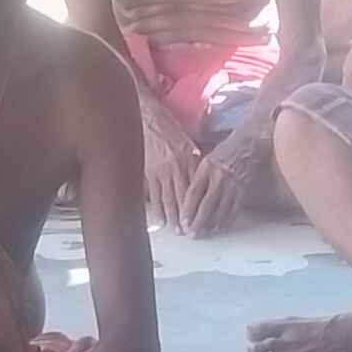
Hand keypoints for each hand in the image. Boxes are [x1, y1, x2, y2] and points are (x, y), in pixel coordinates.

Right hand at [142, 114, 215, 233]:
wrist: (149, 119)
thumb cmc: (170, 131)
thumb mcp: (188, 144)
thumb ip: (194, 163)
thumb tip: (201, 180)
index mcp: (189, 160)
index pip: (197, 188)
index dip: (200, 205)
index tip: (204, 218)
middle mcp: (176, 168)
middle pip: (183, 198)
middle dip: (187, 217)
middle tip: (191, 232)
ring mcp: (161, 171)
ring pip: (168, 199)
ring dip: (173, 217)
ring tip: (177, 230)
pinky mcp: (148, 172)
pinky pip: (153, 195)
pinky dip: (157, 209)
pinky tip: (160, 221)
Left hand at [183, 125, 272, 234]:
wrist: (249, 144)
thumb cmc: (226, 150)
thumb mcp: (207, 158)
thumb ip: (198, 176)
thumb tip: (185, 196)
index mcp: (207, 167)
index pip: (194, 192)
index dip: (188, 209)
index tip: (183, 222)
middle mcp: (219, 176)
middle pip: (206, 204)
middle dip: (198, 221)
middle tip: (192, 233)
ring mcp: (233, 184)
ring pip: (221, 209)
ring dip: (211, 224)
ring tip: (204, 233)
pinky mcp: (243, 189)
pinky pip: (234, 209)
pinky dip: (226, 220)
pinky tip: (220, 227)